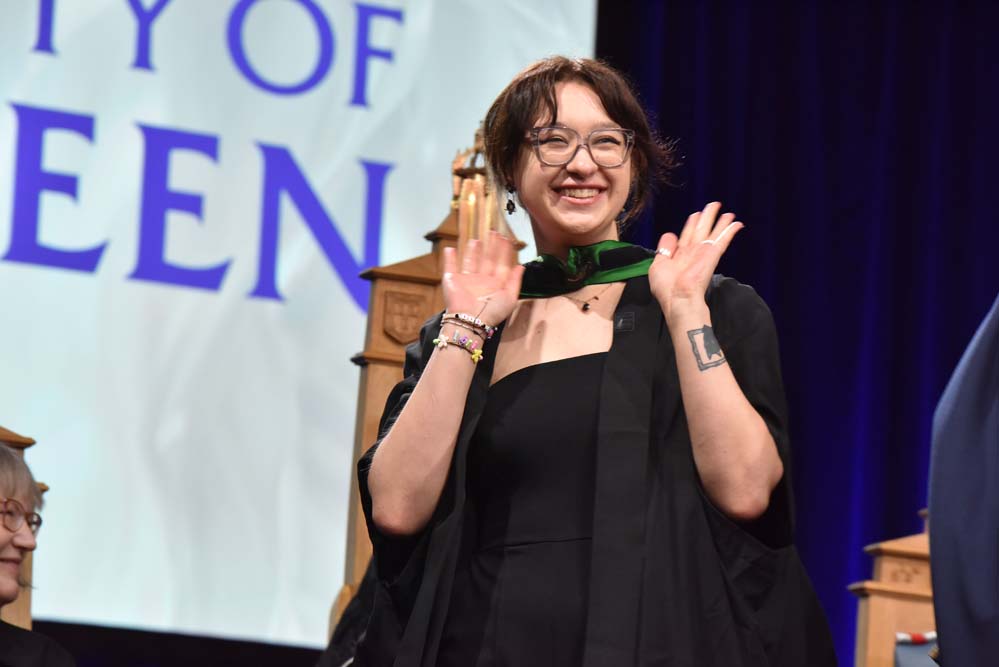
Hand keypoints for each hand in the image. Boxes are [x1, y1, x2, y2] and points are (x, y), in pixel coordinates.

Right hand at [442, 231, 524, 326]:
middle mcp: (481, 281)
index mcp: (495, 284)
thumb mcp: (510, 297)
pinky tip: (450, 248)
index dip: (504, 251)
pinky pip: (450, 267)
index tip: (507, 238)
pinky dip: (449, 258)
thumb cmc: (492, 312)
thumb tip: (521, 266)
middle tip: (493, 232)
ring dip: (473, 251)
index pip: (501, 264)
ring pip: (470, 262)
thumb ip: (515, 281)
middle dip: (491, 247)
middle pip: (487, 260)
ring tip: (476, 240)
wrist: (470, 320)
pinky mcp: (452, 281)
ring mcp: (466, 281)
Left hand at [648, 201, 742, 319]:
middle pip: (702, 230)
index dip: (691, 224)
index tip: (696, 214)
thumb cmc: (666, 287)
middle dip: (708, 217)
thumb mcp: (658, 264)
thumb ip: (664, 248)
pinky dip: (729, 231)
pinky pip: (722, 240)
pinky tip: (737, 223)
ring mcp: (703, 253)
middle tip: (714, 204)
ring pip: (714, 232)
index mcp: (680, 255)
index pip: (687, 235)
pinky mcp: (712, 255)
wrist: (677, 298)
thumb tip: (670, 235)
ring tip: (729, 212)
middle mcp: (693, 252)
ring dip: (721, 222)